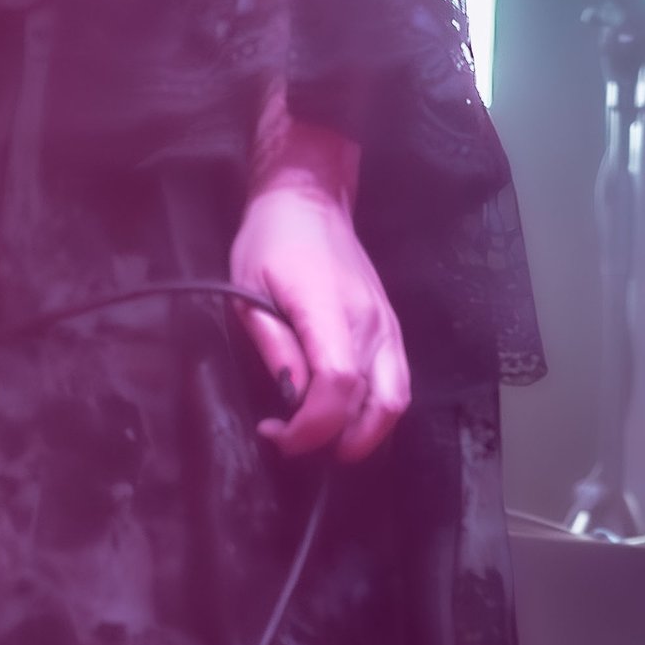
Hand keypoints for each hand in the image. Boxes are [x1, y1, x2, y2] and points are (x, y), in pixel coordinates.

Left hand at [230, 173, 409, 464]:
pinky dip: (375, 411)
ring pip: (395, 401)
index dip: (312, 426)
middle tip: (295, 443)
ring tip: (321, 436)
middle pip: (376, 405)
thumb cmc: (271, 240)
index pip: (338, 386)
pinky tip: (342, 414)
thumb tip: (290, 399)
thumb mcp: (248, 290)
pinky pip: (396, 383)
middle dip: (336, 440)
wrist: (309, 201)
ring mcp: (387, 326)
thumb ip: (274, 346)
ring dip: (363, 433)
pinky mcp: (392, 328)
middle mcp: (369, 322)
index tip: (278, 435)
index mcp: (329, 308)